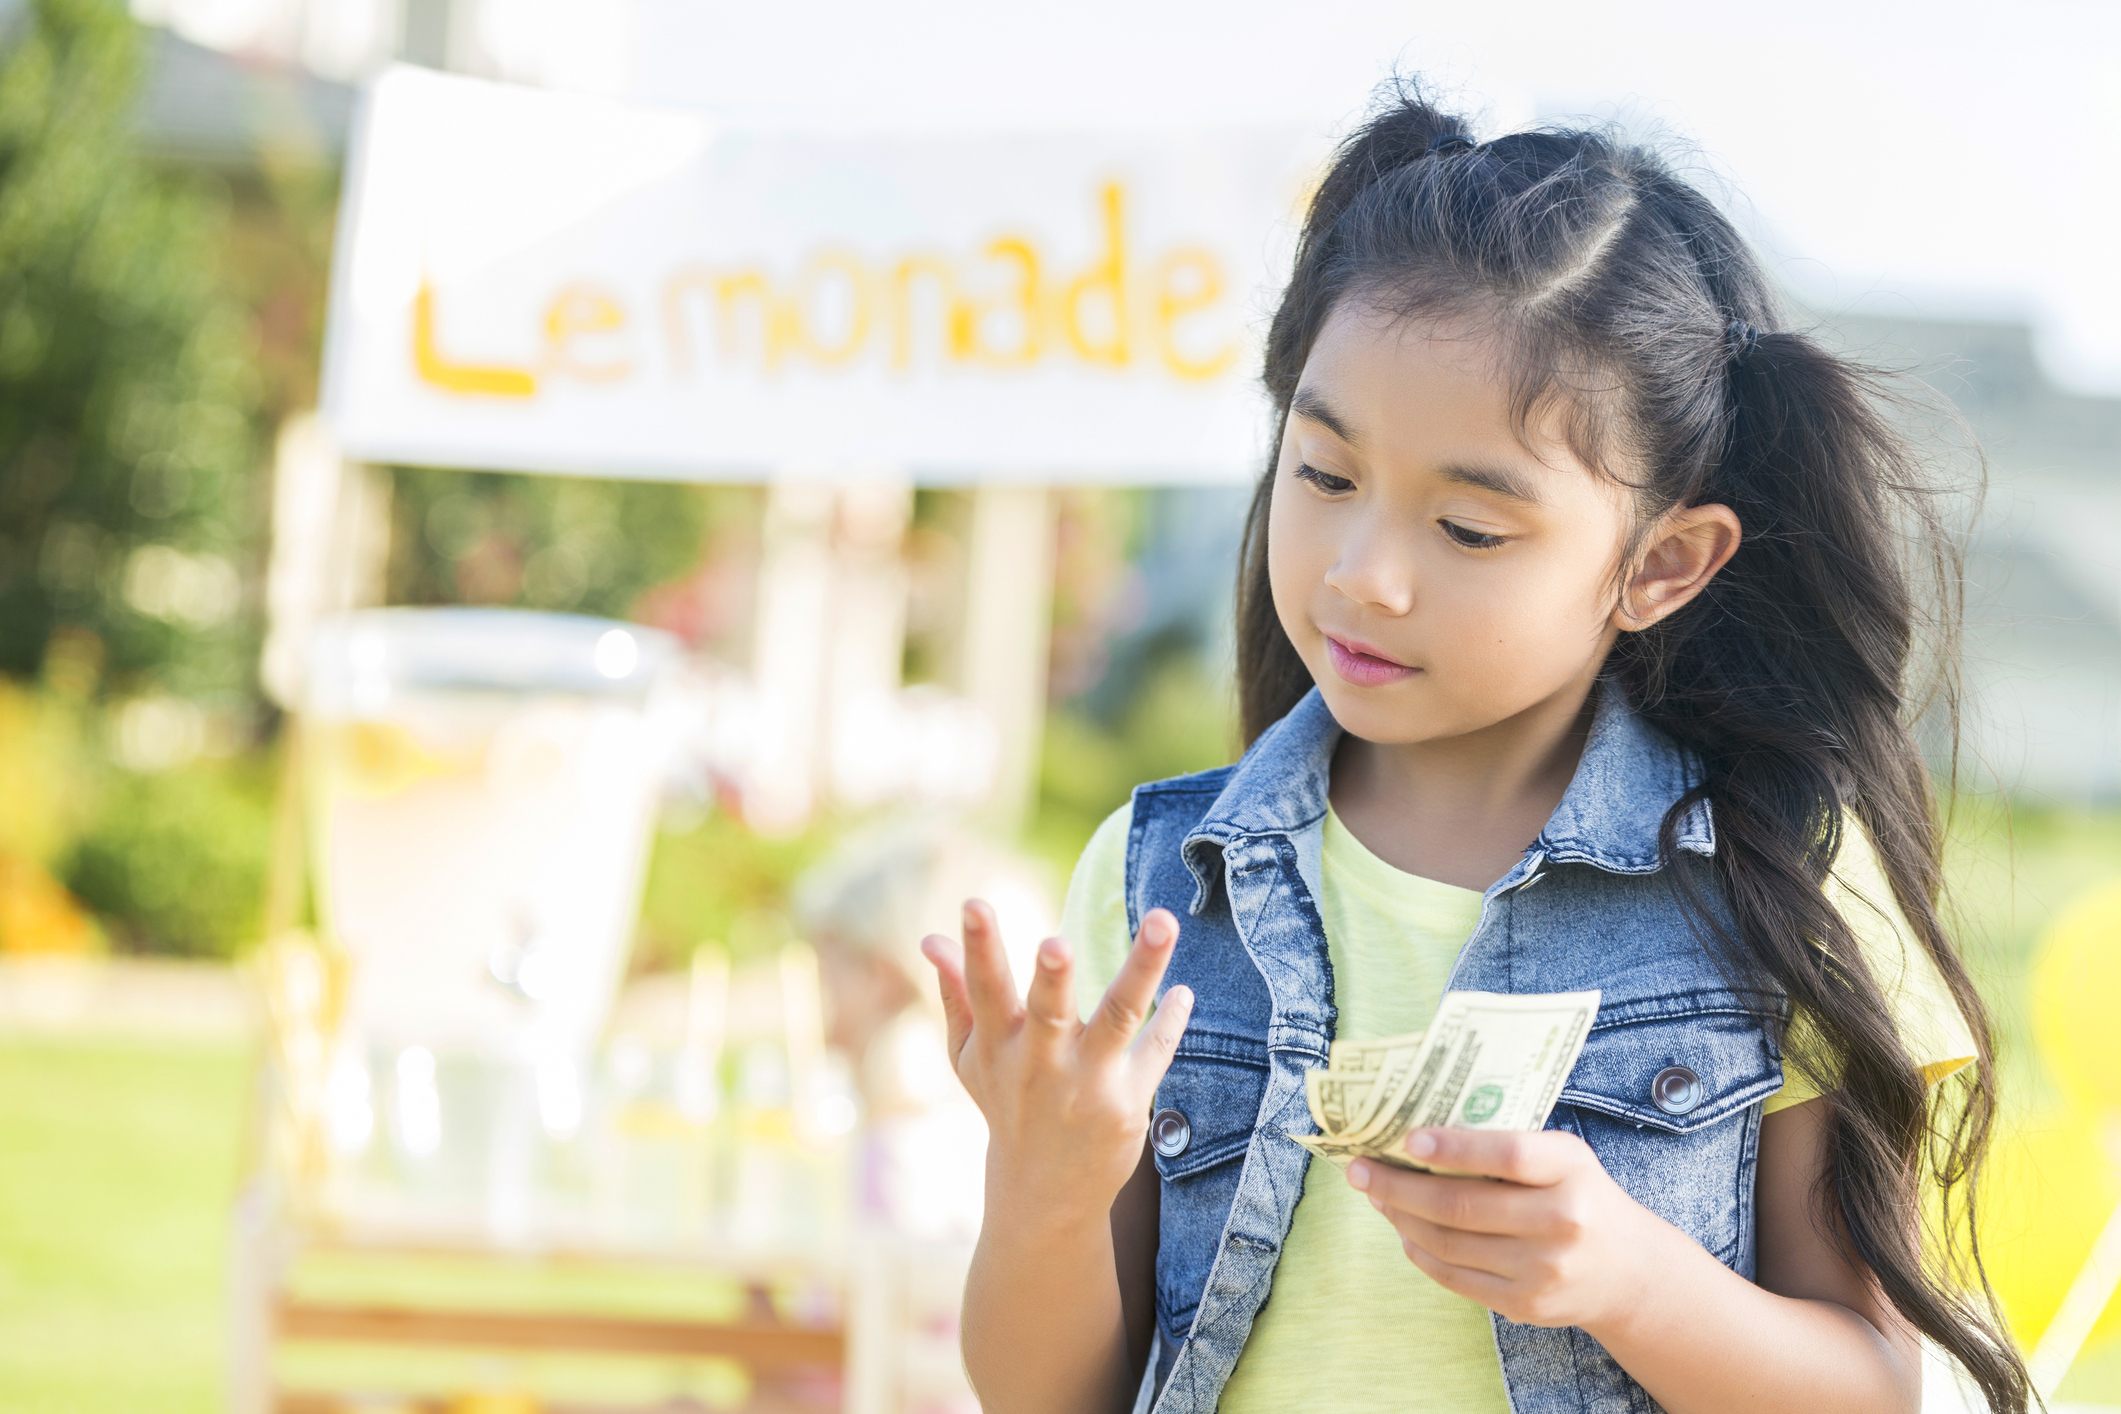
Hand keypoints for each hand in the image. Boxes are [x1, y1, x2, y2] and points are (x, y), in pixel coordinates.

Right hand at [922, 901, 1192, 1231]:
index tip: (973, 903)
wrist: (1042, 1193)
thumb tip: (929, 938)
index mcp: (998, 1045)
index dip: (978, 947)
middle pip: (1050, 1011)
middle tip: (1058, 943)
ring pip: (1119, 1018)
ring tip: (1163, 919)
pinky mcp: (1127, 1103)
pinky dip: (1171, 1019)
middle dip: (1052, 977)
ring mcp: (1087, 1084)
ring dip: (1142, 968)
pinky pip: (1154, 1051)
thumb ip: (954, 993)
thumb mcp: (970, 1056)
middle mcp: (1041, 1063)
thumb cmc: (1006, 1103)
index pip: (984, 989)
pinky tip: (1183, 991)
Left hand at [1347, 1127, 1675, 1334]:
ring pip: (1449, 1243)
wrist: (1627, 1271)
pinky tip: (1404, 1229)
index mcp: (1571, 1169)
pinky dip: (1420, 1251)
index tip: (1407, 1139)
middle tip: (1359, 1169)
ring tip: (1375, 1195)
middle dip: (1398, 1186)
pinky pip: (1455, 1276)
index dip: (1454, 1147)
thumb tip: (1416, 1134)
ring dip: (1400, 1217)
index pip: (1509, 1155)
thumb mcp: (1562, 1157)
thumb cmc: (1579, 1195)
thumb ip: (1505, 1144)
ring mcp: (1543, 1269)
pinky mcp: (1525, 1303)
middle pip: (1463, 1205)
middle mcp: (1561, 1220)